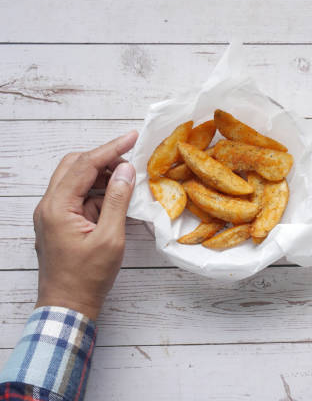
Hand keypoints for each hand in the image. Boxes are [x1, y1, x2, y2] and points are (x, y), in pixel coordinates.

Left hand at [33, 131, 138, 319]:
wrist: (67, 304)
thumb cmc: (88, 276)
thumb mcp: (110, 238)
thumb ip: (118, 201)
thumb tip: (126, 170)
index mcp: (57, 207)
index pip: (85, 165)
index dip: (111, 148)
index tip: (133, 137)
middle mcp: (49, 205)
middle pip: (75, 166)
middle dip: (104, 158)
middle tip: (131, 160)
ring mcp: (52, 214)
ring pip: (76, 180)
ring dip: (102, 176)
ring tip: (128, 180)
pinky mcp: (59, 222)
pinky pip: (78, 197)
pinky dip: (98, 192)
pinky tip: (117, 198)